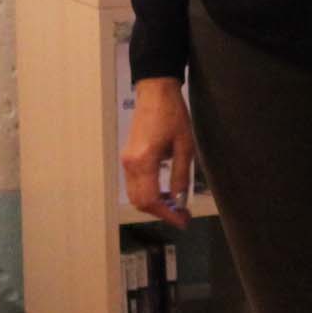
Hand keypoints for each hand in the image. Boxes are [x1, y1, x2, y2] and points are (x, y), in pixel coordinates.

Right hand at [121, 77, 195, 227]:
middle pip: (140, 202)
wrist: (155, 92)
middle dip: (160, 213)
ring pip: (135, 195)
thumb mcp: (185, 145)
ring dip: (154, 204)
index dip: (167, 214)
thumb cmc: (173, 114)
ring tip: (175, 204)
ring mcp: (126, 161)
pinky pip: (134, 184)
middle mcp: (130, 164)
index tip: (183, 220)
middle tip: (182, 215)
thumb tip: (179, 200)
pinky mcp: (128, 158)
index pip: (150, 200)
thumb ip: (181, 175)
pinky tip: (165, 191)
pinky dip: (148, 193)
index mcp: (144, 161)